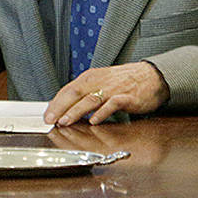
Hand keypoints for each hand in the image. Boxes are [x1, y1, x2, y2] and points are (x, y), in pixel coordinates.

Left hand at [44, 61, 169, 125]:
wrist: (150, 76)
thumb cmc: (124, 81)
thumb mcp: (101, 82)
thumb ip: (86, 93)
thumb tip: (67, 107)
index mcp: (90, 77)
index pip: (67, 90)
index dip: (55, 103)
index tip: (46, 115)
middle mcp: (98, 81)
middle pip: (74, 94)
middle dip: (60, 108)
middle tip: (50, 120)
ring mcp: (112, 89)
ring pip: (89, 100)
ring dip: (75, 111)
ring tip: (65, 121)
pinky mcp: (126, 97)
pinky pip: (112, 105)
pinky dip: (102, 113)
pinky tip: (94, 121)